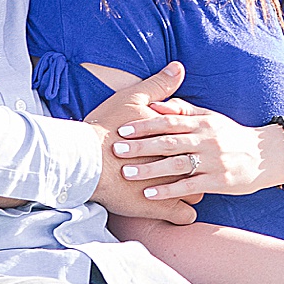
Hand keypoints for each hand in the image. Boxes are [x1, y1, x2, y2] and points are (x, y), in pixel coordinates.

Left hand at [81, 64, 283, 202]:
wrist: (264, 156)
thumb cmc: (231, 136)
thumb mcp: (211, 118)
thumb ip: (184, 111)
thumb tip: (157, 105)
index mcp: (203, 122)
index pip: (169, 121)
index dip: (144, 125)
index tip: (122, 128)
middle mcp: (207, 139)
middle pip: (169, 141)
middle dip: (141, 146)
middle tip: (116, 150)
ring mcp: (213, 161)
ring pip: (177, 164)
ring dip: (150, 169)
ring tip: (128, 173)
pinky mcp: (218, 181)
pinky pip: (189, 186)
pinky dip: (168, 190)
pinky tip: (149, 194)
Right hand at [82, 60, 199, 222]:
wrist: (84, 159)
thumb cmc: (106, 127)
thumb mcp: (133, 98)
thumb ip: (159, 86)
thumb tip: (179, 67)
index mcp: (172, 135)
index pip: (196, 140)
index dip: (197, 144)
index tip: (195, 146)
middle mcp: (176, 159)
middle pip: (199, 167)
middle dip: (198, 169)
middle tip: (193, 169)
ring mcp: (169, 185)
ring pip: (195, 193)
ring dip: (192, 192)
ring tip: (187, 192)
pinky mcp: (157, 206)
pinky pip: (183, 216)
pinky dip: (183, 214)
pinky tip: (180, 212)